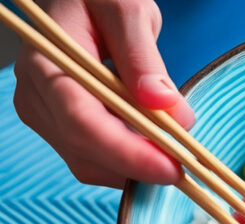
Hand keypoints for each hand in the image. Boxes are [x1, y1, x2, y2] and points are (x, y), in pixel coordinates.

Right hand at [13, 0, 194, 187]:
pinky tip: (158, 149)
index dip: (129, 154)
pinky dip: (130, 161)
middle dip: (140, 167)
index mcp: (47, 64)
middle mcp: (38, 97)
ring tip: (178, 154)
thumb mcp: (127, 10)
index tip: (172, 169)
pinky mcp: (61, 127)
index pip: (84, 123)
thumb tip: (164, 105)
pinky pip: (95, 158)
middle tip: (189, 169)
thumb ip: (143, 58)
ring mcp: (46, 116)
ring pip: (91, 164)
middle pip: (86, 152)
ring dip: (137, 168)